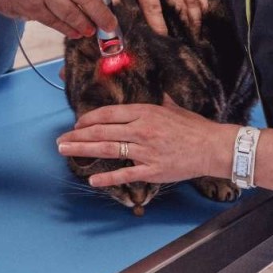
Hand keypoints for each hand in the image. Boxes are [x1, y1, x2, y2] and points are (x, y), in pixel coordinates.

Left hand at [56, 96, 235, 187]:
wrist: (212, 146)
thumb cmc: (194, 127)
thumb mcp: (173, 108)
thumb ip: (160, 101)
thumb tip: (157, 92)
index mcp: (145, 112)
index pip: (109, 114)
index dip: (89, 119)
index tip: (76, 124)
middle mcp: (141, 129)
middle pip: (102, 131)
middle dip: (78, 135)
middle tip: (60, 140)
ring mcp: (145, 150)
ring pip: (108, 149)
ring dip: (83, 150)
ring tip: (66, 151)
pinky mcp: (152, 169)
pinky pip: (125, 174)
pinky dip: (108, 177)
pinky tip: (93, 179)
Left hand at [107, 0, 207, 35]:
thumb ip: (113, 3)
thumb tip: (112, 24)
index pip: (154, 8)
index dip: (160, 26)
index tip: (164, 40)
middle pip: (180, 4)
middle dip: (186, 24)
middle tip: (188, 41)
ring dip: (197, 16)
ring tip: (196, 32)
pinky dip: (202, 2)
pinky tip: (203, 14)